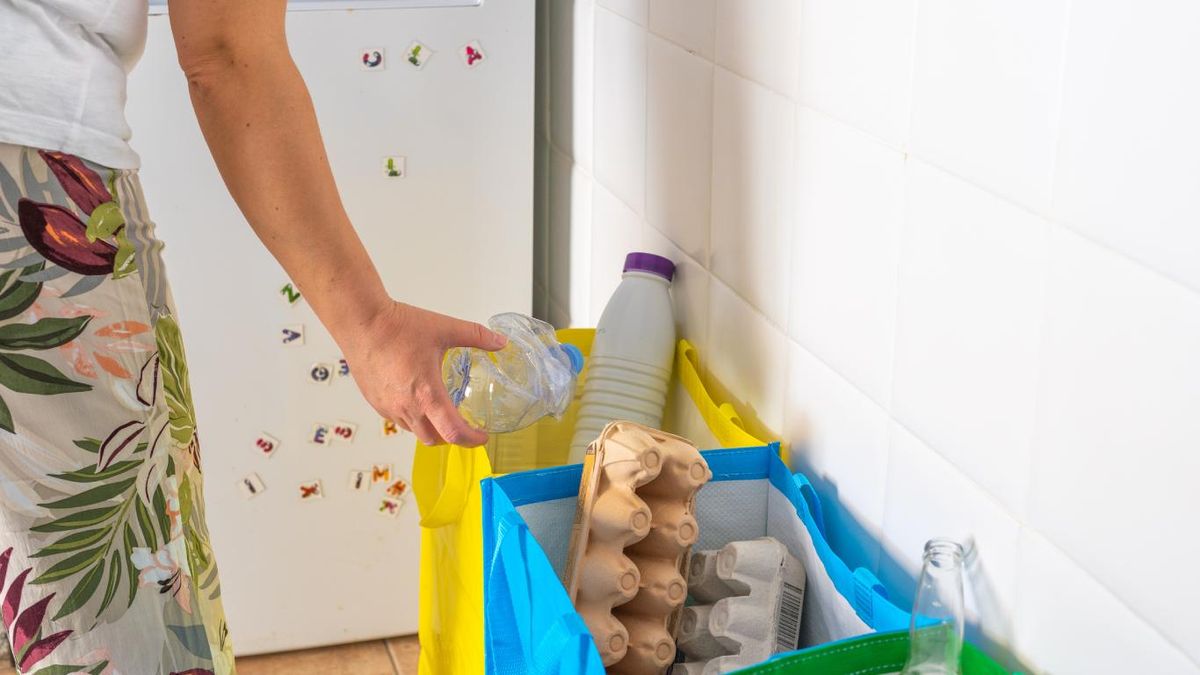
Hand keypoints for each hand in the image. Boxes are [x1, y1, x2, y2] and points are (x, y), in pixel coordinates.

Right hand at [343, 301, 505, 446]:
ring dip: (431, 429)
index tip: (482, 437)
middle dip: (452, 437)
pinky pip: (397, 421)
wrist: (361, 322)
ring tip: (441, 414)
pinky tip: (415, 400)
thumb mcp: (445, 329)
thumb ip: (477, 336)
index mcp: (427, 394)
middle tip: (464, 426)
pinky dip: (411, 418)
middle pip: (434, 439)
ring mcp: (388, 407)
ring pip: (414, 432)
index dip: (472, 440)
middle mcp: (406, 407)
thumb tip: (500, 342)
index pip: (453, 433)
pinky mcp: (375, 402)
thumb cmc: (398, 327)